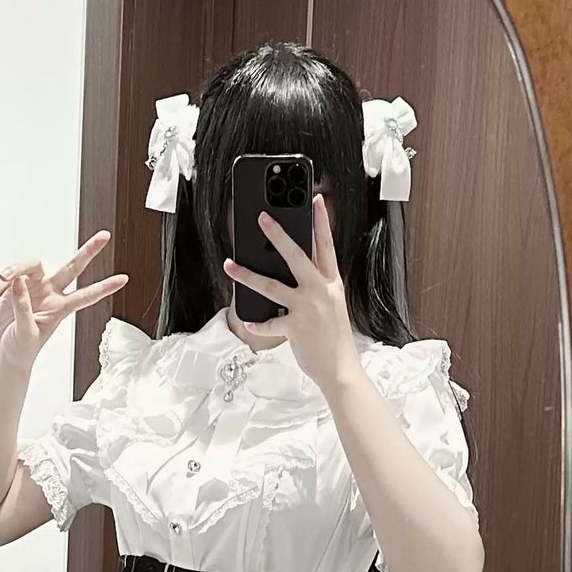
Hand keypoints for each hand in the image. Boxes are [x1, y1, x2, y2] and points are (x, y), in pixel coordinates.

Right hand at [0, 231, 127, 371]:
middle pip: (72, 268)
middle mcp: (51, 294)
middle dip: (88, 252)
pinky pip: (9, 275)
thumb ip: (23, 307)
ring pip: (31, 264)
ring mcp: (35, 287)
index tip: (124, 279)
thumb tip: (18, 282)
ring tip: (0, 283)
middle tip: (105, 236)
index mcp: (60, 309)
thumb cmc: (22, 347)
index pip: (86, 295)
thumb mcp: (25, 333)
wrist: (7, 351)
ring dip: (14, 270)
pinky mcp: (17, 285)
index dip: (104, 287)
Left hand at [223, 194, 360, 392]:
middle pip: (296, 256)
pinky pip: (269, 321)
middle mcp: (320, 292)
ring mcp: (308, 308)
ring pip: (272, 285)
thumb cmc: (335, 340)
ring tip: (230, 265)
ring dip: (247, 274)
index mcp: (332, 284)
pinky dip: (258, 322)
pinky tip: (248, 320)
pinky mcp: (295, 327)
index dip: (321, 221)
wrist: (341, 371)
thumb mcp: (332, 306)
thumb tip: (293, 271)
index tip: (314, 199)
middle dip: (278, 234)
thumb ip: (316, 287)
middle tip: (261, 218)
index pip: (326, 246)